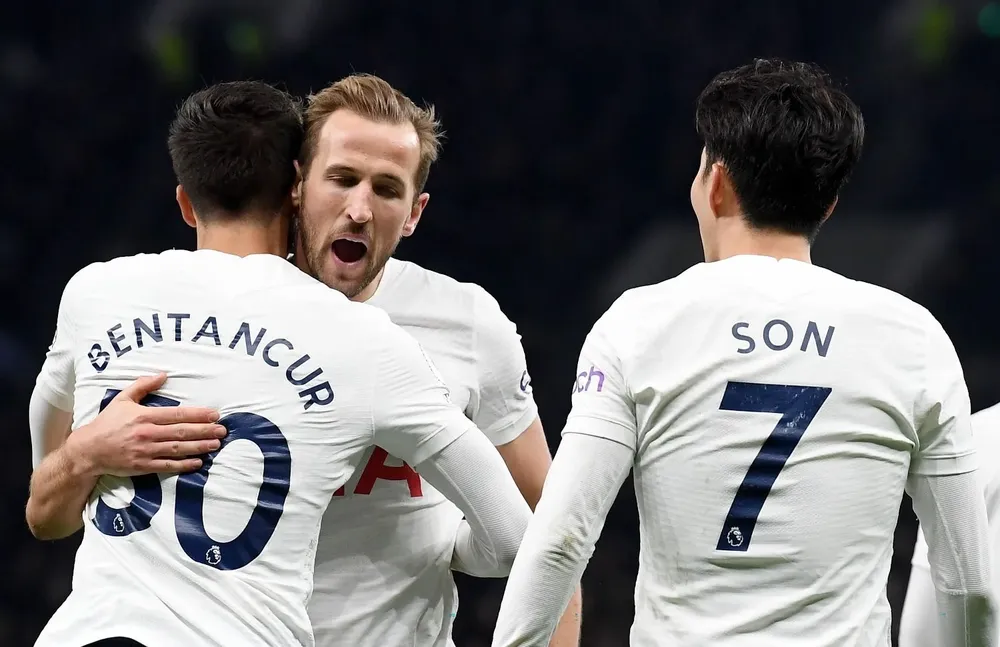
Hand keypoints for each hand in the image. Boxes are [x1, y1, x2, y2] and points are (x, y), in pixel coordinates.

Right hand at [66, 373, 225, 476]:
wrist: (88, 450)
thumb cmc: (107, 423)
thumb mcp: (122, 399)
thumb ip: (142, 385)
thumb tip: (163, 374)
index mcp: (144, 416)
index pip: (177, 414)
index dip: (198, 415)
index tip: (214, 415)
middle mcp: (147, 434)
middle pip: (181, 432)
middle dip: (205, 431)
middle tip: (222, 430)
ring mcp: (145, 451)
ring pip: (178, 449)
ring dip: (199, 447)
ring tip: (216, 444)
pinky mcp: (143, 466)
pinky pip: (167, 466)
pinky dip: (184, 465)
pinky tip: (198, 462)